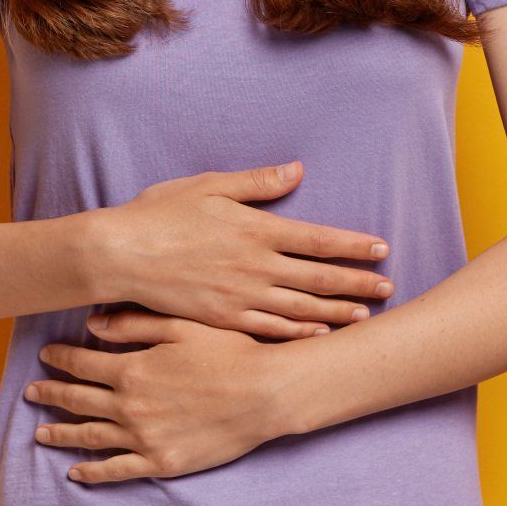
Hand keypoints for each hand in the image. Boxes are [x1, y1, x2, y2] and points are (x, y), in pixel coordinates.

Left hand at [28, 308, 305, 482]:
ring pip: (89, 437)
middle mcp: (129, 406)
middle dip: (51, 393)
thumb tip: (93, 323)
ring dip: (60, 433)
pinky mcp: (160, 461)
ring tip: (40, 433)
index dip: (60, 358)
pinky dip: (92, 472)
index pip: (82, 363)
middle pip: (78, 399)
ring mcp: (142, 437)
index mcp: (132, 369)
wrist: (265, 394)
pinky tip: (76, 473)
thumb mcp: (184, 326)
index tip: (46, 355)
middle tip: (32, 391)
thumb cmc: (231, 353)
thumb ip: (136, 323)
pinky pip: (116, 470)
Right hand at [91, 161, 393, 338]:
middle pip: (319, 277)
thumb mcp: (210, 185)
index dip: (354, 245)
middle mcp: (255, 266)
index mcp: (256, 230)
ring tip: (367, 314)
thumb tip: (298, 170)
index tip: (382, 249)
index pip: (319, 239)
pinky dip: (298, 332)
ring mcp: (240, 296)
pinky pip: (269, 328)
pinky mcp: (222, 318)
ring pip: (301, 307)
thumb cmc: (159, 214)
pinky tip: (320, 335)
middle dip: (358, 282)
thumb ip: (258, 183)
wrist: (116, 255)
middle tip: (390, 286)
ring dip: (337, 311)